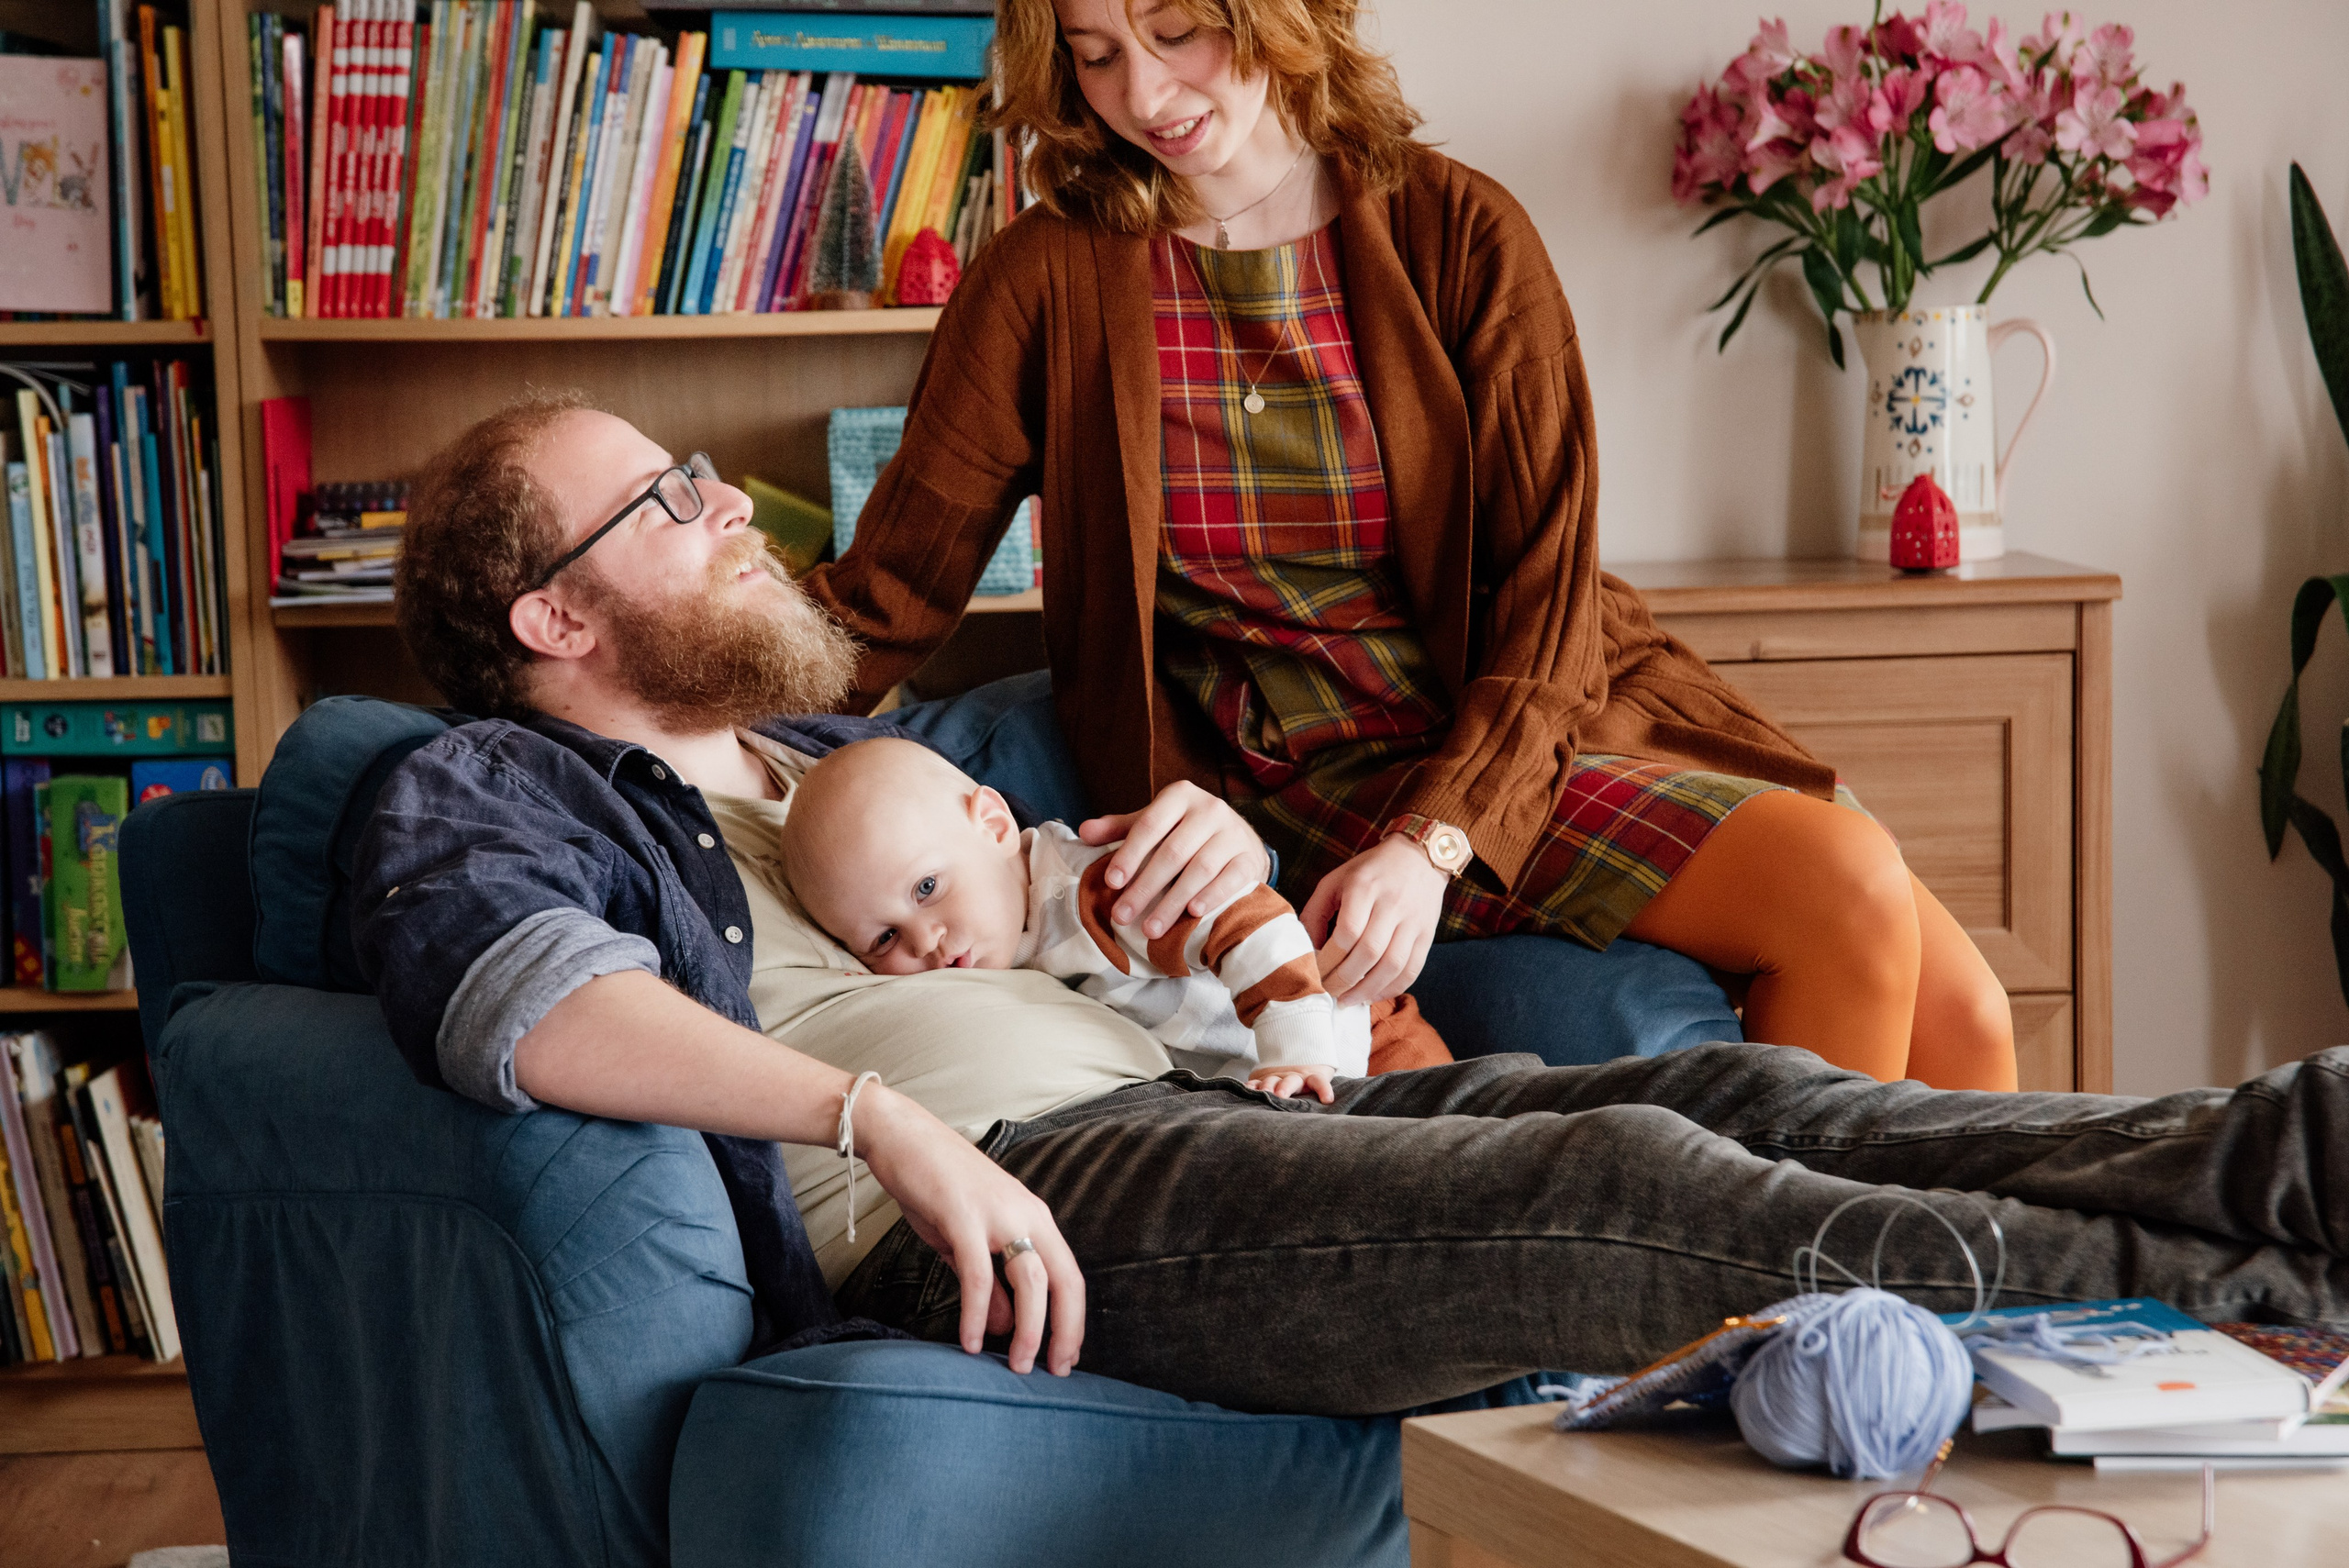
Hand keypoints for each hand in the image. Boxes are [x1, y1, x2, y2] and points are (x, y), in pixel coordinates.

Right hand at [852, 1085, 1084, 1376]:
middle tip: (1052, 1373)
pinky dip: (978, 1313)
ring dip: (1028, 1329)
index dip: (1073, 1322)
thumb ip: (992, 1281)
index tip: (1065, 1360)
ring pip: (1031, 1280)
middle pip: (1063, 1282)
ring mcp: (997, 1214)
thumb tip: (1007, 1325)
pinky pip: (978, 1275)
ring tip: (1016, 1366)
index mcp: (1034, 1218)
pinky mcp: (963, 1217)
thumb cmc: (936, 1189)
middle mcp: (1025, 1214)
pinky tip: (971, 1342)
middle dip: (1064, 1332)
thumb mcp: (970, 1240)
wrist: (901, 1136)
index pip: (1071, 1277)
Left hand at [1079, 780, 1271, 938]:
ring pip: (1199, 870)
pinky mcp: (1249, 858)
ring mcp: (1233, 834)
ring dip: (1172, 902)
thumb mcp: (1155, 823)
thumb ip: (1120, 829)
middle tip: (1122, 916)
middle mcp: (1210, 810)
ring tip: (1150, 929)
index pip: (1150, 825)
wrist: (1239, 838)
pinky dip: (1211, 896)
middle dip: (1144, 888)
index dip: (1130, 854)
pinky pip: (1230, 879)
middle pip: (1172, 853)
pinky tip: (1192, 913)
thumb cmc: (1186, 831)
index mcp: (1180, 796)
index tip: (1111, 882)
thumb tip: (1083, 832)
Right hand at [1247, 1063, 1335, 1102]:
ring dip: (1267, 1087)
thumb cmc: (1309, 1087)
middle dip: (1285, 1088)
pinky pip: (1256, 1081)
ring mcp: (1278, 1077)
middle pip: (1291, 1081)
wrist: (1296, 1066)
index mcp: (1310, 1080)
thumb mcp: (1316, 1091)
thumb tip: (1325, 1129)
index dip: (1324, 1089)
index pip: (1319, 1081)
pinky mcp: (1263, 1079)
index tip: (1328, 1100)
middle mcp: (1294, 1078)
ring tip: (1262, 1093)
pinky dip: (1251, 1086)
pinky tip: (1247, 1091)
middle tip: (1281, 1096)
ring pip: (1272, 1080)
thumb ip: (1318, 1105)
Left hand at [1298, 835, 1446, 1005]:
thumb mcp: (1335, 880)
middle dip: (1344, 979)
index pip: (1347, 933)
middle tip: (1327, 991)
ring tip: (1347, 1000)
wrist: (1419, 857)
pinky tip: (1372, 995)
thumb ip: (1315, 913)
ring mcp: (1413, 920)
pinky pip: (1412, 969)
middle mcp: (1392, 904)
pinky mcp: (1427, 934)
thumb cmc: (1370, 871)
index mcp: (1364, 887)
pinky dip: (1392, 988)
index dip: (1328, 959)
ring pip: (1392, 965)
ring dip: (1367, 989)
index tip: (1314, 973)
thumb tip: (1305, 951)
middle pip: (1369, 952)